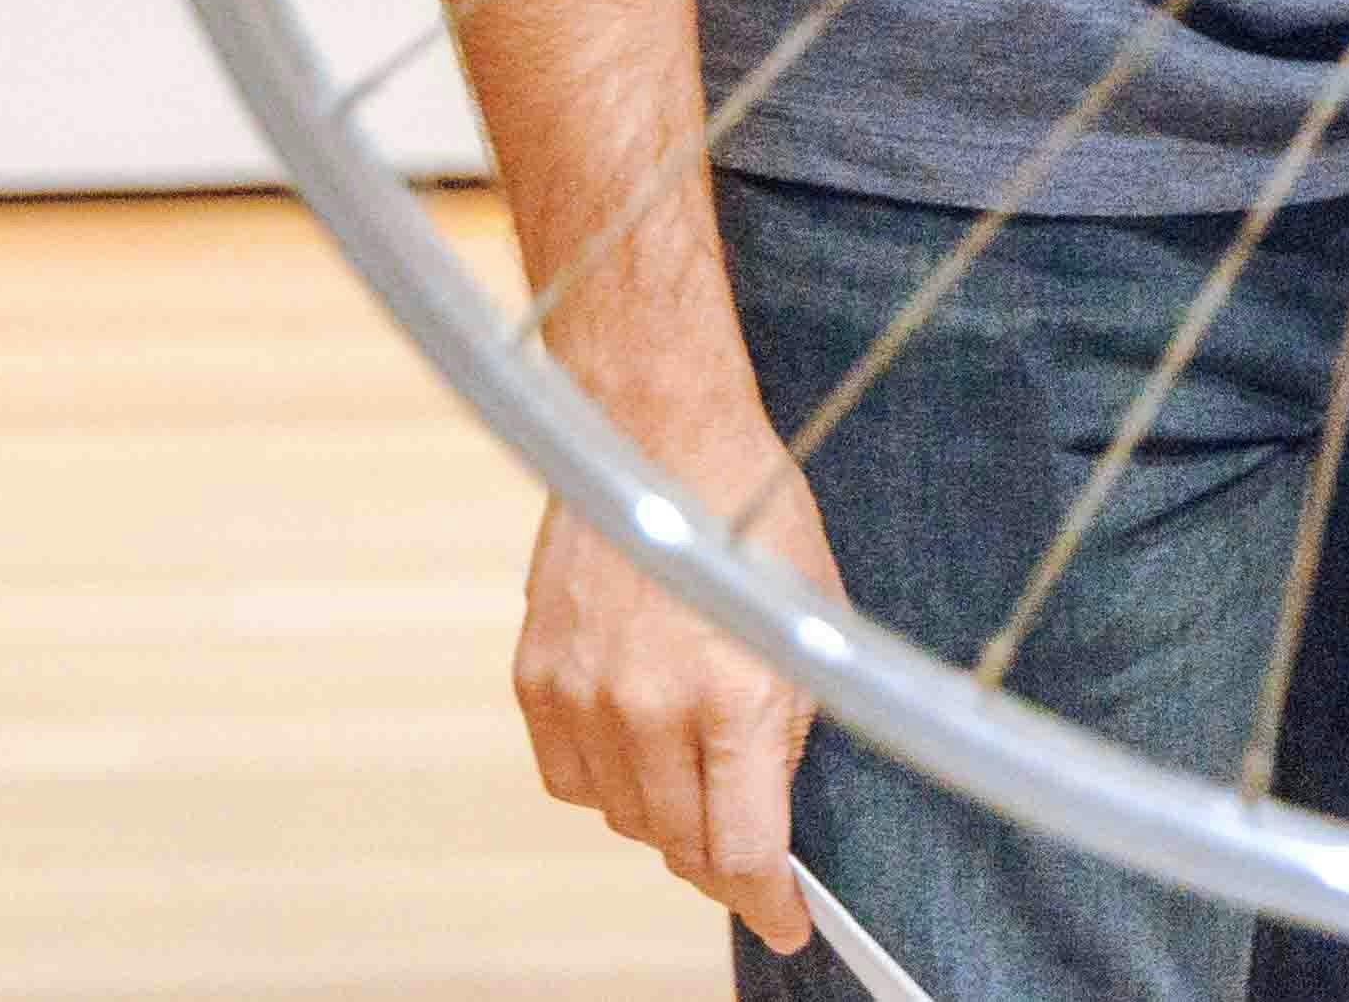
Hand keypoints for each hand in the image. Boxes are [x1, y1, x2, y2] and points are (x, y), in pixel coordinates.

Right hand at [511, 374, 842, 952]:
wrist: (656, 426)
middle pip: (679, 845)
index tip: (786, 922)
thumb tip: (774, 808)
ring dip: (661, 817)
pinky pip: (568, 777)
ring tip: (693, 776)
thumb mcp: (812, 622)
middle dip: (721, 860)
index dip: (769, 903)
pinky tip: (636, 746)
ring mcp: (582, 693)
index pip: (742, 851)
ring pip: (621, 818)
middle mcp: (649, 707)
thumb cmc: (750, 512)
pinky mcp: (537, 674)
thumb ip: (792, 726)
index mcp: (732, 697)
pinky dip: (604, 780)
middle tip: (746, 851)